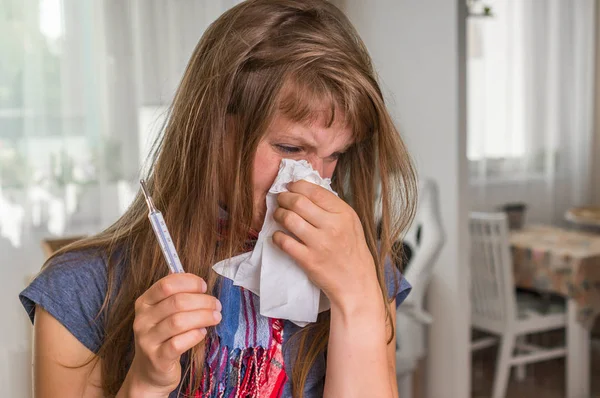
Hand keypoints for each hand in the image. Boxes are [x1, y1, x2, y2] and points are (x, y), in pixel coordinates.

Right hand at [123, 273, 221, 395]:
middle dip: (202, 301)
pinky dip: (194, 335)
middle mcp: (142, 320)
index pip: (166, 285)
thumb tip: (199, 284)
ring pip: (178, 321)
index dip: (188, 282)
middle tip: (216, 305)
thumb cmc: (164, 337)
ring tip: (216, 317)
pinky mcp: (157, 358)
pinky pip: (178, 343)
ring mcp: (147, 340)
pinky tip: (202, 333)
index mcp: (144, 303)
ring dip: (202, 316)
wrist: (150, 372)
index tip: (204, 287)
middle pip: (176, 302)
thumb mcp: (164, 314)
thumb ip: (177, 297)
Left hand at [272, 180, 380, 311]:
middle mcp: (333, 226)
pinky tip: (277, 236)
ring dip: (278, 214)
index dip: (296, 186)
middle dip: (283, 198)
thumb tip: (306, 191)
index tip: (289, 187)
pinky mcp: (309, 260)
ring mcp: (320, 244)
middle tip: (280, 199)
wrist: (356, 283)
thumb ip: (332, 207)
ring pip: (289, 219)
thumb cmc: (351, 251)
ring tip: (278, 215)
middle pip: (298, 202)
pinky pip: (284, 242)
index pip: (315, 191)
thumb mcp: (350, 223)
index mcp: (344, 213)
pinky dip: (276, 236)